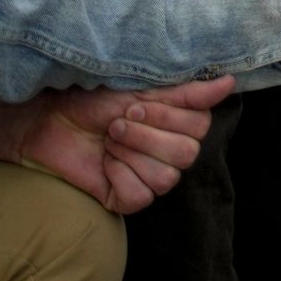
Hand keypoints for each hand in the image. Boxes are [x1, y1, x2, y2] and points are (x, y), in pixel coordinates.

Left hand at [0, 78, 228, 214]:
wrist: (51, 123)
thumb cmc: (94, 101)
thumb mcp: (142, 90)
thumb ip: (187, 92)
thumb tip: (229, 81)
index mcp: (180, 123)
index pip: (200, 127)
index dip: (168, 118)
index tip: (135, 105)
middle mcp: (171, 152)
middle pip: (186, 154)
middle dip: (146, 136)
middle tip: (117, 124)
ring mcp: (151, 177)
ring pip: (166, 177)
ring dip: (131, 154)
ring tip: (109, 141)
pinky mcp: (127, 198)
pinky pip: (141, 196)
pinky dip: (119, 176)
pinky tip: (104, 164)